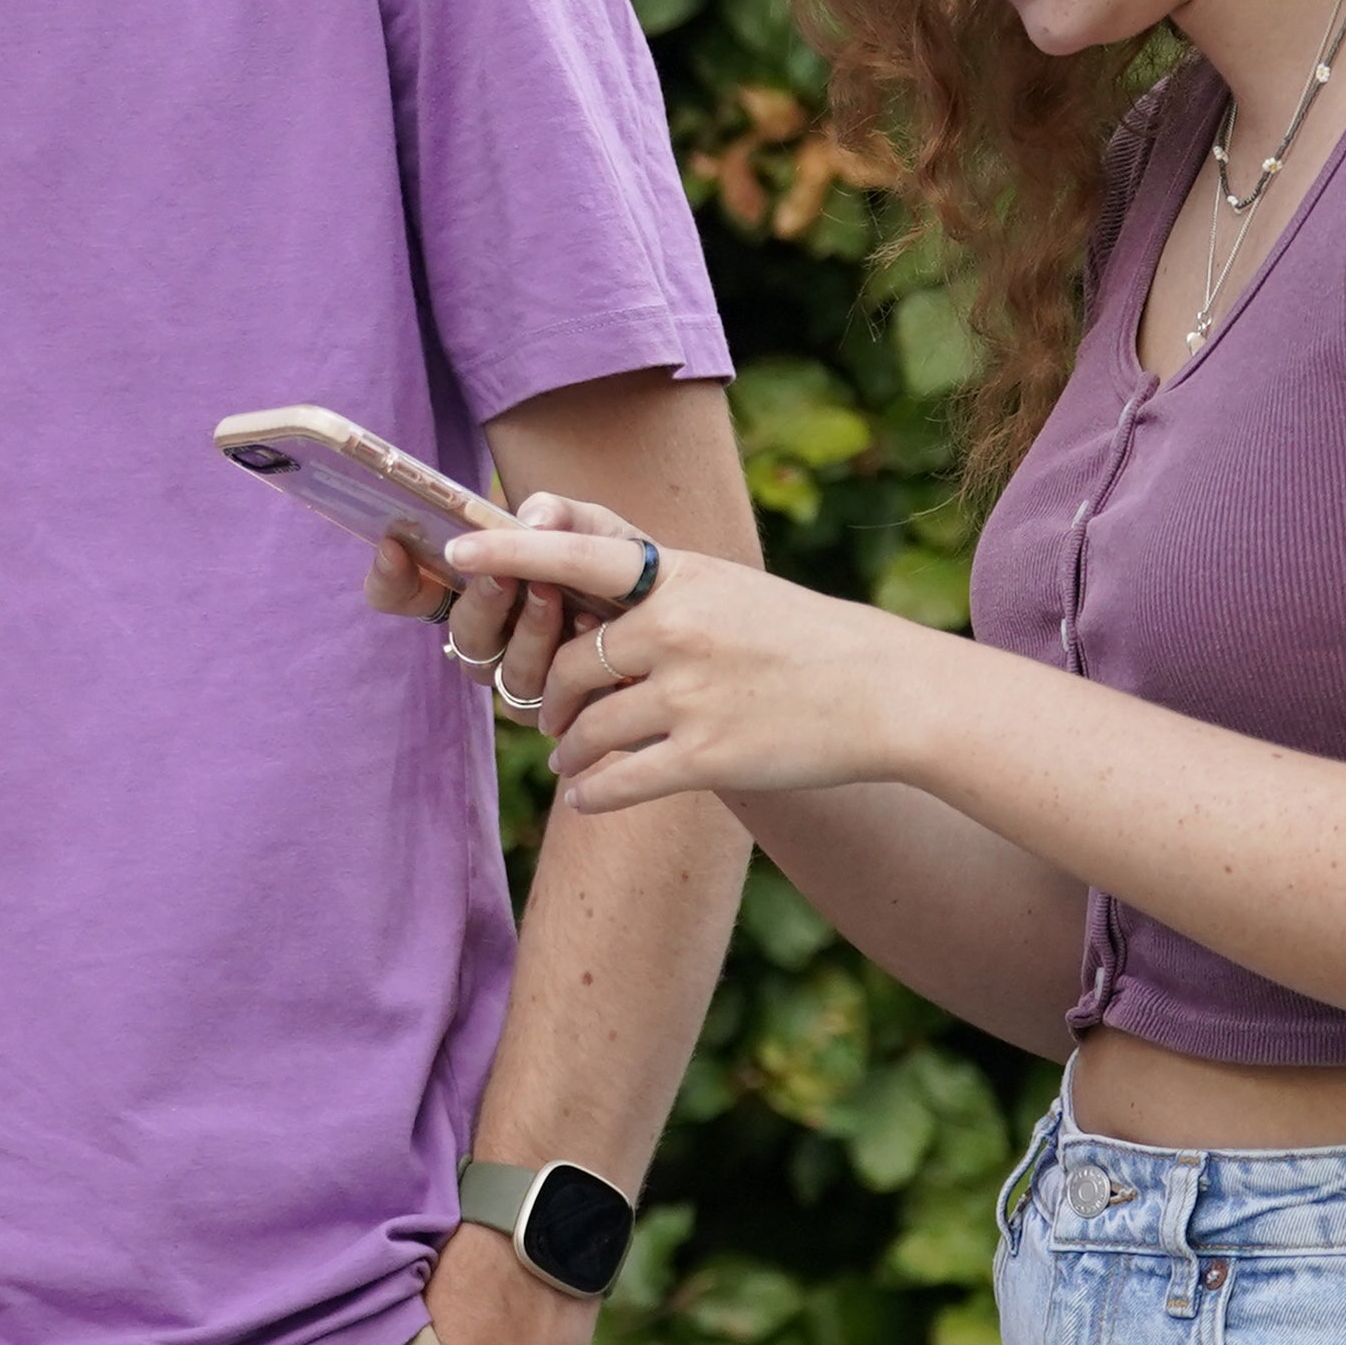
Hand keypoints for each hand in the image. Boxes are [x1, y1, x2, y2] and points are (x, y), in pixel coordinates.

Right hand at [371, 493, 602, 728]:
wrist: (681, 620)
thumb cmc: (625, 572)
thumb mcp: (596, 528)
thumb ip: (560, 514)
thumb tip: (530, 520)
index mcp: (479, 589)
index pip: (408, 595)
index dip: (389, 578)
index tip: (393, 545)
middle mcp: (489, 637)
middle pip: (457, 632)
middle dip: (478, 601)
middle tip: (504, 574)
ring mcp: (515, 675)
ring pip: (495, 666)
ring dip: (523, 628)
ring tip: (555, 595)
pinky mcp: (550, 713)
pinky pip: (538, 696)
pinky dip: (561, 658)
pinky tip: (591, 630)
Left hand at [451, 501, 937, 811]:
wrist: (886, 691)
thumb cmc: (798, 634)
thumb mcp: (725, 584)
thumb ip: (650, 583)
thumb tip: (567, 585)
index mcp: (678, 579)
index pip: (576, 557)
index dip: (511, 551)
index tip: (460, 548)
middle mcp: (677, 630)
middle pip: (570, 667)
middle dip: (549, 698)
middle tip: (548, 714)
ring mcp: (692, 695)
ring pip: (588, 731)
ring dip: (569, 752)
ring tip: (570, 759)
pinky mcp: (710, 756)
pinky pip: (621, 781)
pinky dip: (595, 794)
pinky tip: (591, 797)